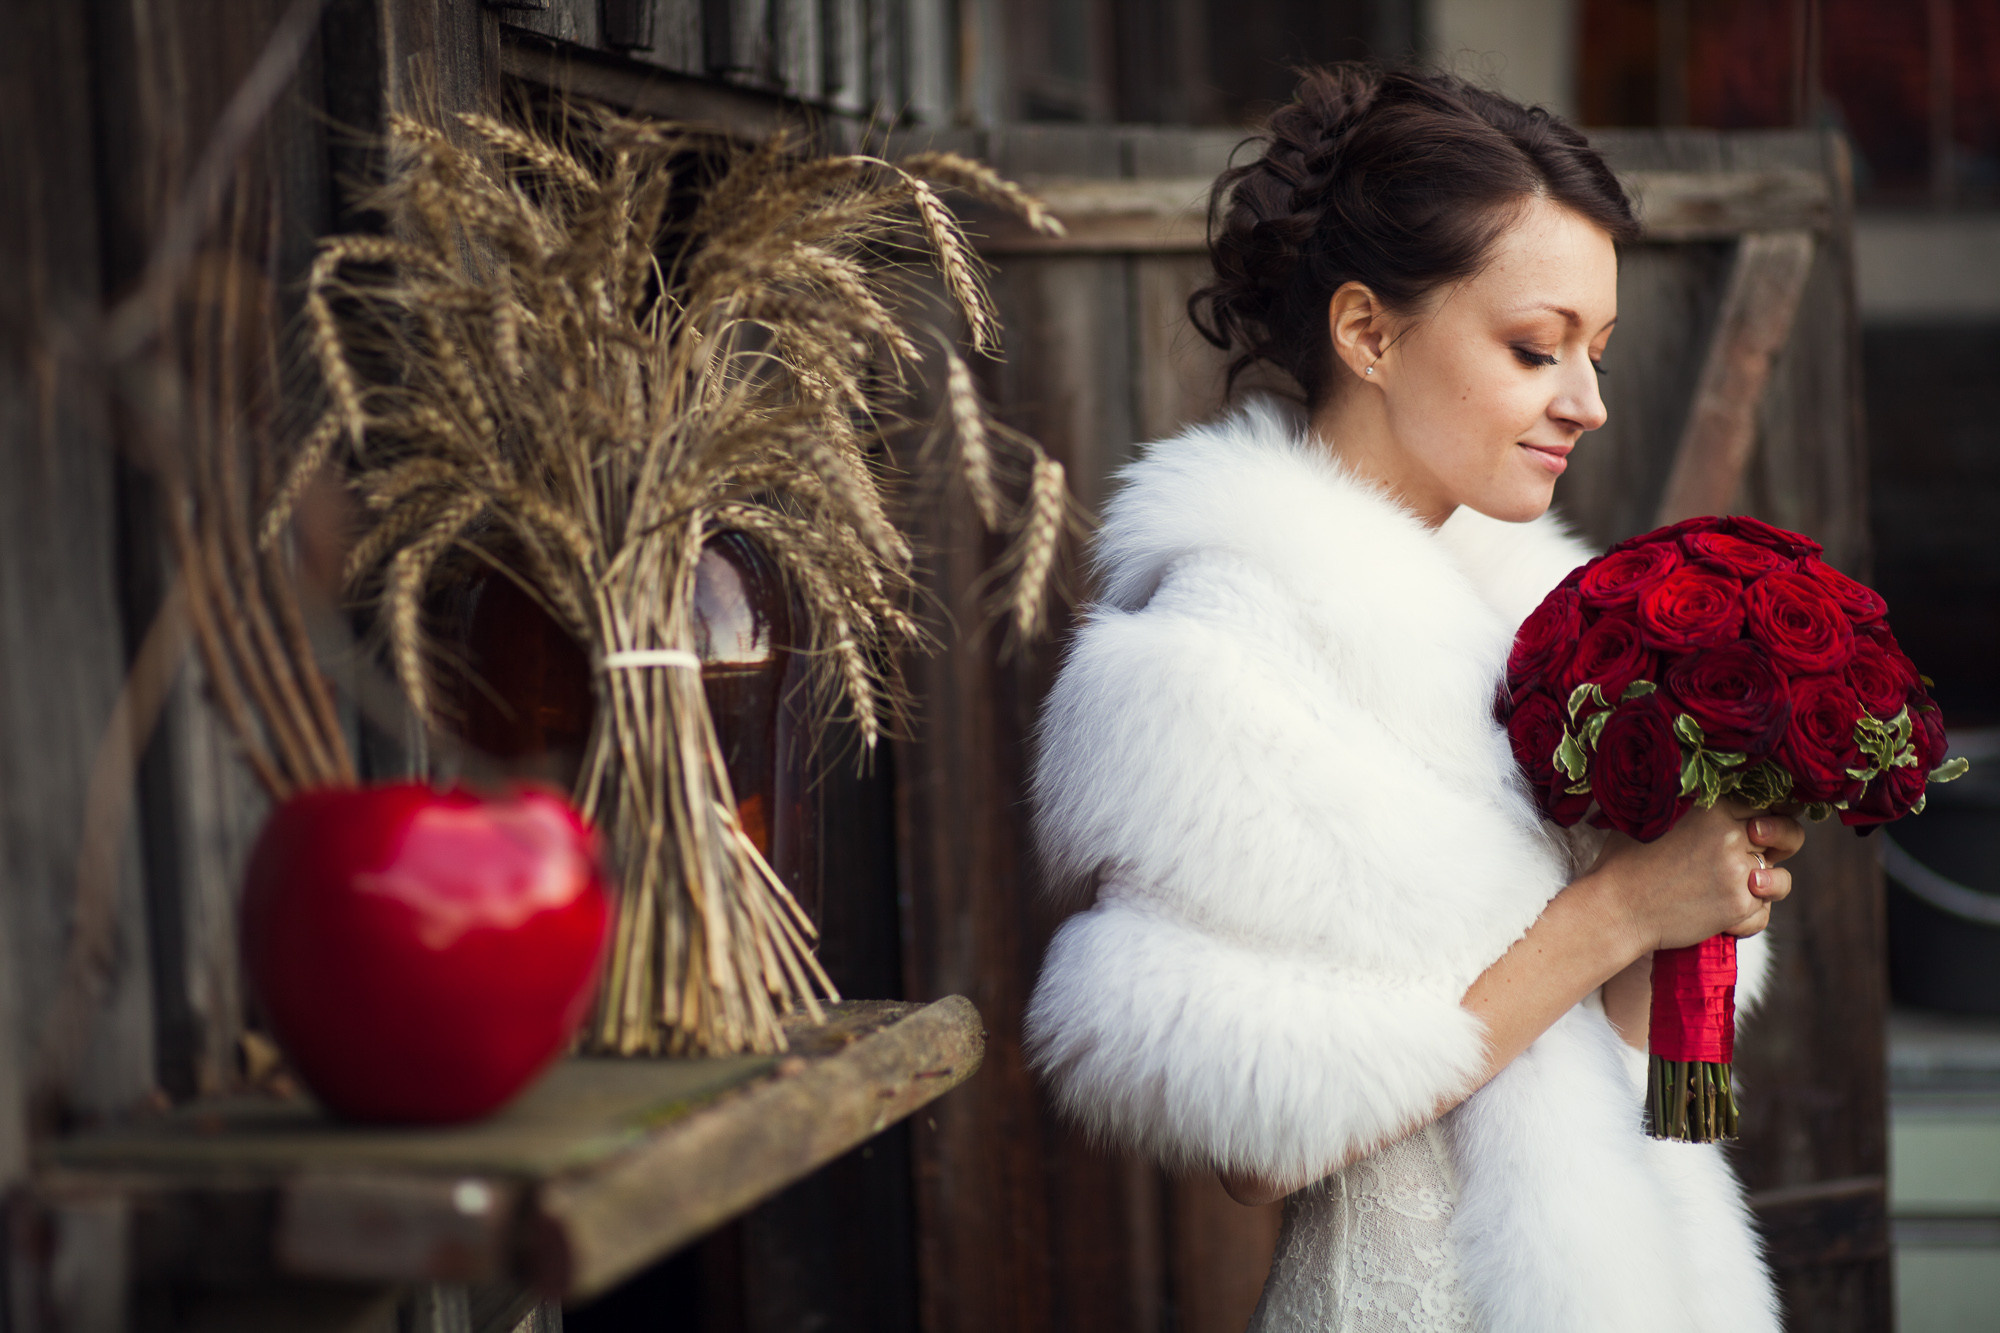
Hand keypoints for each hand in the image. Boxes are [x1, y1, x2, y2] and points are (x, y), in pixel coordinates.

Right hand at [1585, 799, 1801, 954]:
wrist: (1614, 907)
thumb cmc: (1624, 862)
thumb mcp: (1652, 816)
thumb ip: (1692, 805)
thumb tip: (1717, 798)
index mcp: (1712, 805)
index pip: (1763, 800)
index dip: (1768, 813)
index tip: (1762, 824)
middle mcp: (1730, 833)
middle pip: (1785, 832)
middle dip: (1783, 841)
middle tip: (1764, 850)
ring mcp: (1737, 870)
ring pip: (1778, 876)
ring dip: (1769, 884)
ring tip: (1744, 889)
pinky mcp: (1738, 904)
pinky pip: (1763, 911)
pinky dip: (1747, 917)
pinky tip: (1723, 917)